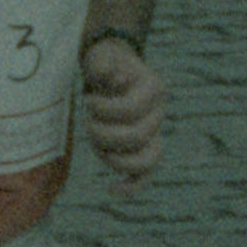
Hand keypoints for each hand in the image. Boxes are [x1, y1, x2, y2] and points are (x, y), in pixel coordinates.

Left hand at [79, 33, 164, 187]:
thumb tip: (106, 74)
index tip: (88, 101)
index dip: (105, 109)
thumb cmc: (104, 62)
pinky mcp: (142, 150)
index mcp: (153, 87)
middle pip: (138, 136)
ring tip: (96, 144)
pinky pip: (144, 175)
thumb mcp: (101, 55)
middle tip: (87, 122)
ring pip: (144, 161)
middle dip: (104, 133)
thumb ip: (102, 62)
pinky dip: (132, 186)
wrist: (112, 70)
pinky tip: (112, 190)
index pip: (133, 109)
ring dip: (113, 156)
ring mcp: (153, 134)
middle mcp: (158, 113)